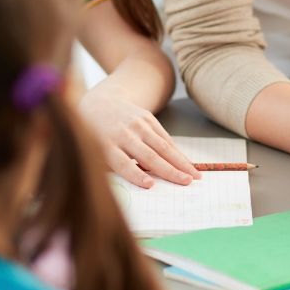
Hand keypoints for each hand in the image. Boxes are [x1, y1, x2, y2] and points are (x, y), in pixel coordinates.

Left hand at [79, 86, 198, 187]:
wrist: (101, 103)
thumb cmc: (96, 136)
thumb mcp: (96, 152)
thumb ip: (114, 168)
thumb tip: (143, 183)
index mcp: (106, 145)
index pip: (123, 163)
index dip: (136, 175)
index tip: (150, 185)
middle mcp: (124, 133)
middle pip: (149, 155)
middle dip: (169, 170)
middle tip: (187, 182)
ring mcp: (137, 124)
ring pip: (162, 146)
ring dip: (180, 162)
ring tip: (194, 175)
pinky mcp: (147, 118)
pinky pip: (164, 137)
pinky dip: (176, 152)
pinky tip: (186, 163)